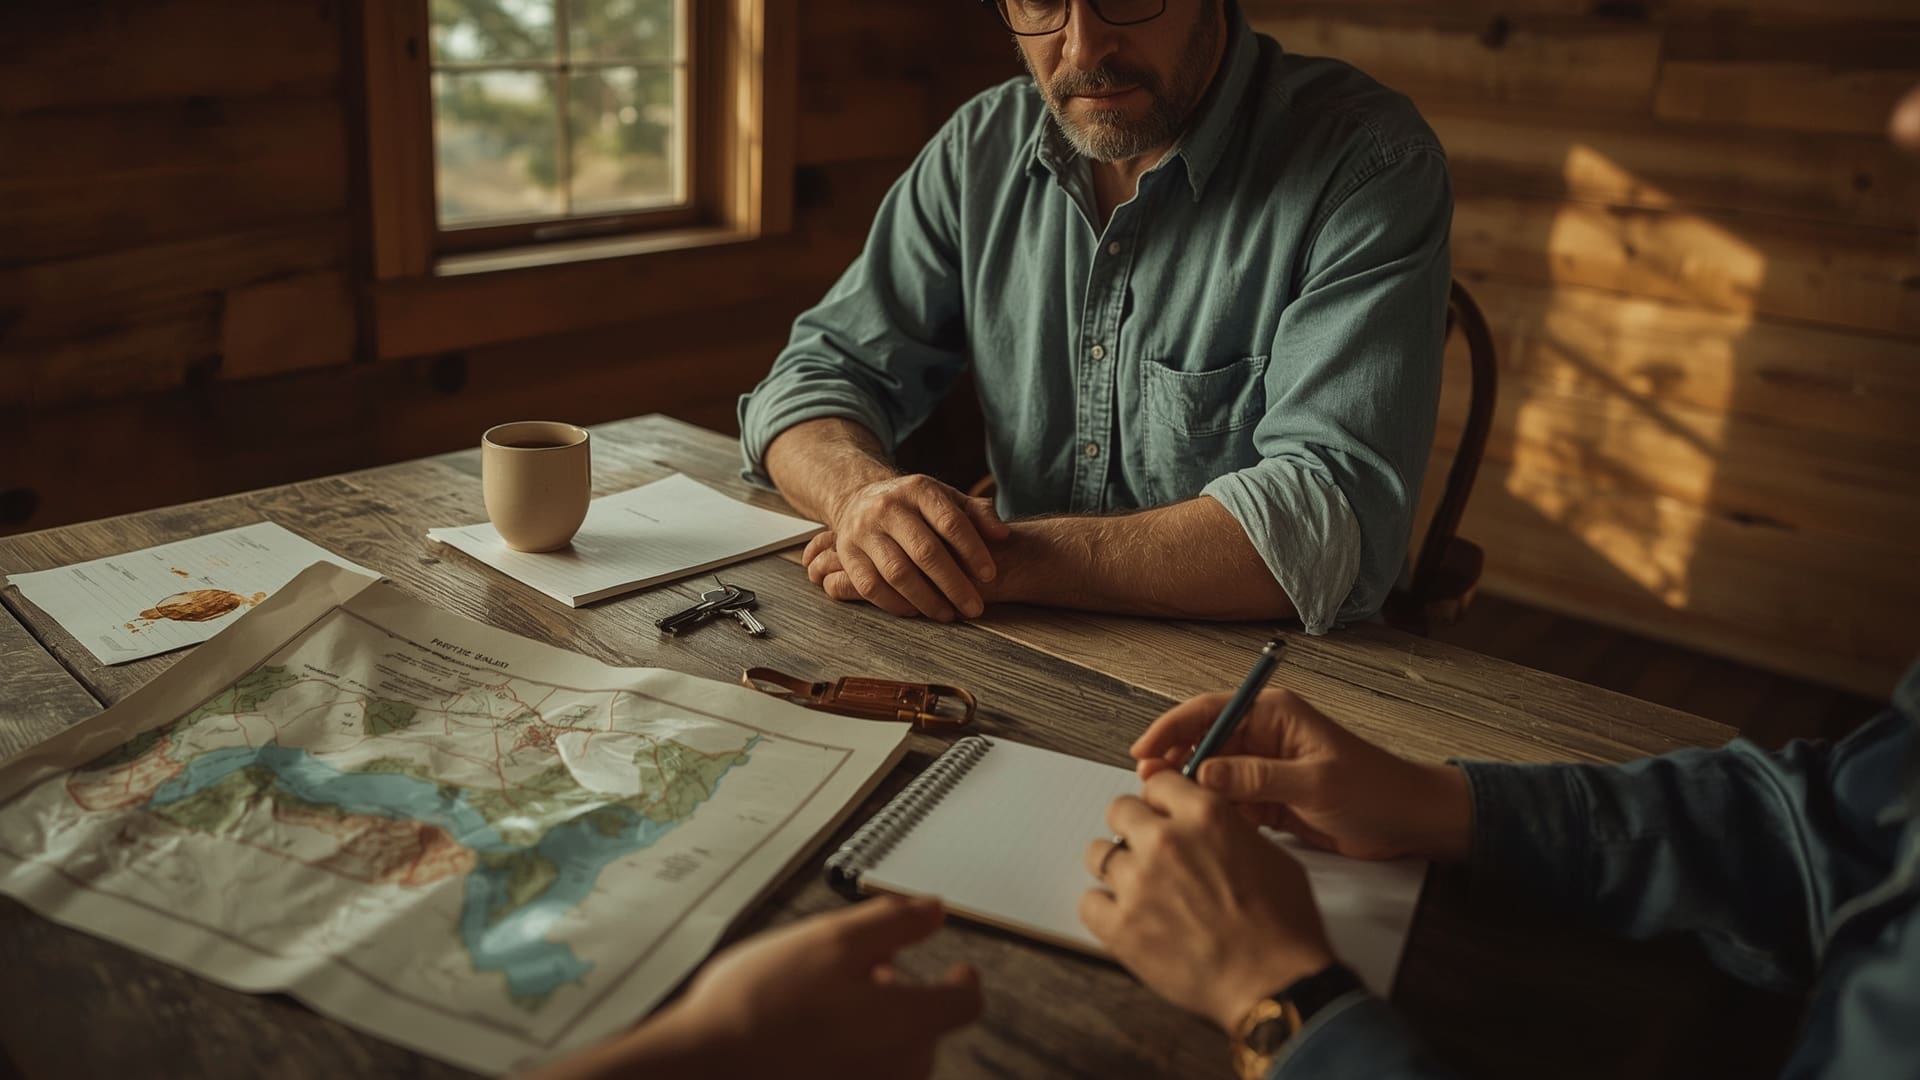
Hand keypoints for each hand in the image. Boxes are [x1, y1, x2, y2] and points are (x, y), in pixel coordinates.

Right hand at [531, 897, 980, 1079]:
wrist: (704, 1068)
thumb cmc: (763, 1006)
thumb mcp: (832, 939)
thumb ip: (894, 923)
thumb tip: (934, 910)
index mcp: (910, 1023)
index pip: (965, 1002)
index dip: (963, 978)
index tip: (957, 965)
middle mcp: (899, 1068)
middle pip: (922, 1027)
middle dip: (898, 996)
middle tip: (854, 972)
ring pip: (887, 1052)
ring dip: (868, 1025)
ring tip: (816, 1002)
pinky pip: (856, 1071)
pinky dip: (843, 1052)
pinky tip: (802, 1036)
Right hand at [807, 475, 1008, 620]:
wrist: (859, 498)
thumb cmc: (916, 506)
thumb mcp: (947, 499)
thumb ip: (977, 514)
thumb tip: (1002, 535)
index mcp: (919, 489)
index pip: (950, 522)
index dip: (973, 551)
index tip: (990, 576)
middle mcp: (888, 507)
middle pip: (925, 551)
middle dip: (954, 584)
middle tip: (975, 608)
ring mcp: (863, 530)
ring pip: (897, 572)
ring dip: (926, 600)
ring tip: (949, 615)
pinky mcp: (847, 554)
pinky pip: (870, 586)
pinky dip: (895, 604)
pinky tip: (917, 612)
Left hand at [1079, 772, 1334, 1031]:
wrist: (1275, 983)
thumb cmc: (1283, 927)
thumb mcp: (1270, 855)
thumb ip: (1228, 832)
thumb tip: (1208, 833)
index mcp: (1205, 816)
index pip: (1158, 782)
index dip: (1160, 801)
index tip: (1161, 814)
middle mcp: (1165, 841)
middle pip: (1119, 811)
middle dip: (1132, 827)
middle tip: (1146, 851)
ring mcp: (1138, 883)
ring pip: (1097, 854)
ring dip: (1114, 867)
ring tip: (1136, 888)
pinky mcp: (1121, 926)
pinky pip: (1088, 902)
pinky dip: (1102, 909)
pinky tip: (1123, 918)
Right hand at [1132, 689, 1471, 862]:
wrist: (1409, 823)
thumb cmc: (1375, 791)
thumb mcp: (1314, 782)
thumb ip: (1256, 777)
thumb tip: (1203, 775)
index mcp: (1276, 715)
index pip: (1210, 711)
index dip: (1172, 729)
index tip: (1144, 751)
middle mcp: (1265, 736)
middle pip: (1204, 743)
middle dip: (1174, 763)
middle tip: (1148, 787)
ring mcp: (1265, 769)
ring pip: (1212, 777)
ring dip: (1192, 792)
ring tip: (1169, 811)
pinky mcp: (1269, 799)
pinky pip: (1229, 803)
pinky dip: (1214, 814)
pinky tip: (1202, 828)